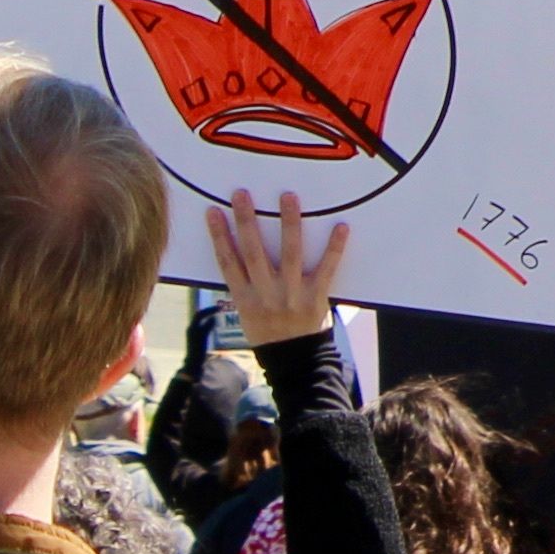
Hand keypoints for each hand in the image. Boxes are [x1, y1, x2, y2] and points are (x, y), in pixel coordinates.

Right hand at [207, 192, 350, 356]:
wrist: (294, 359)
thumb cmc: (267, 331)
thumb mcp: (245, 312)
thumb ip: (242, 284)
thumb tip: (233, 250)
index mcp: (245, 298)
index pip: (228, 262)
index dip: (219, 237)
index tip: (213, 212)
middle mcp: (266, 294)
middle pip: (253, 252)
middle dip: (247, 221)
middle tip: (242, 194)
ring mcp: (292, 294)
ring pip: (289, 254)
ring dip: (289, 223)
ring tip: (288, 197)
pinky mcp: (317, 296)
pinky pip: (327, 268)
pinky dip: (335, 248)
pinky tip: (341, 226)